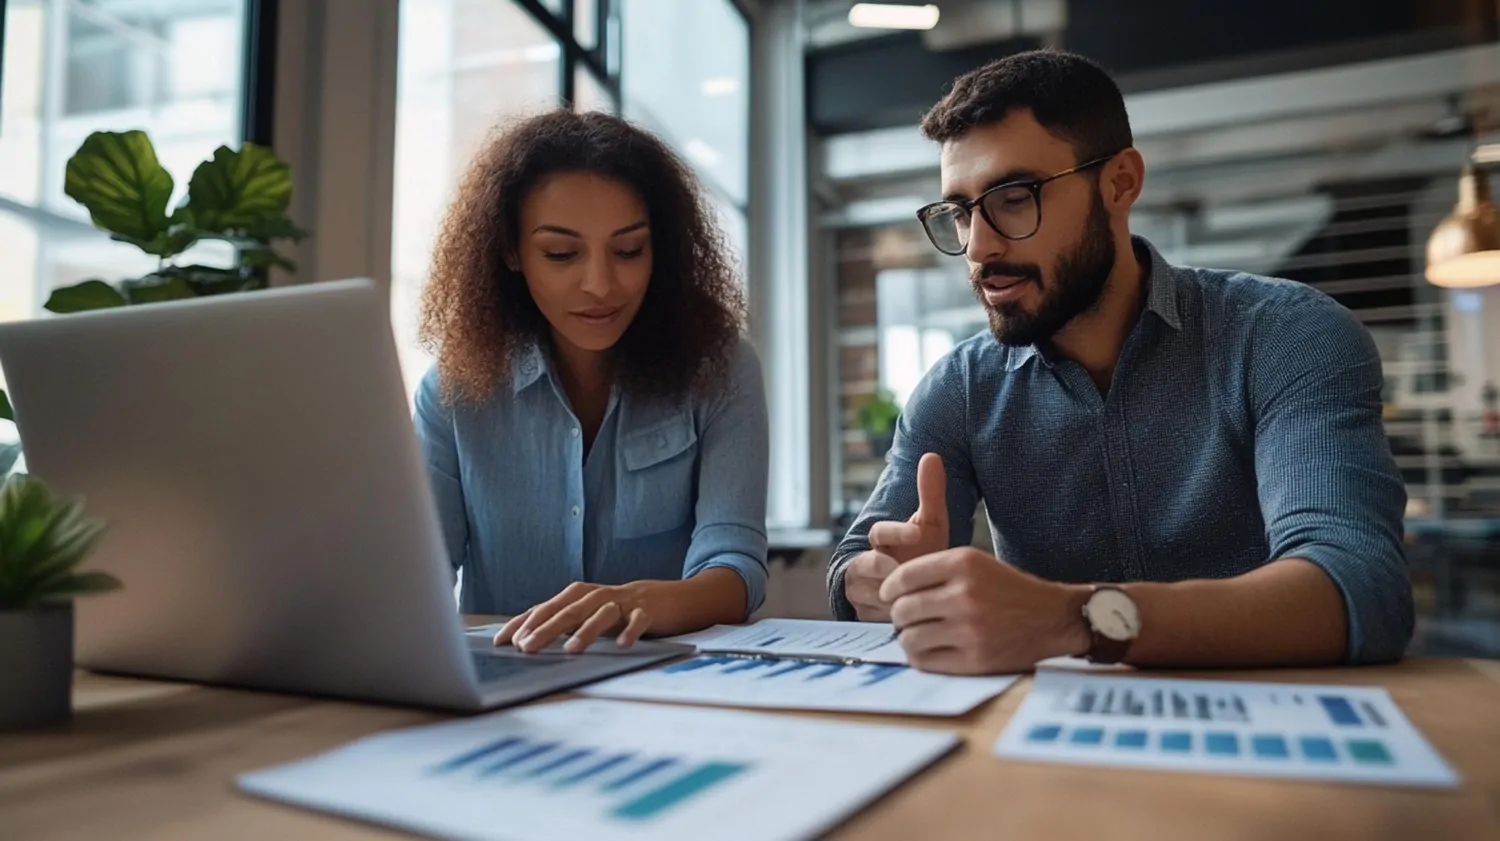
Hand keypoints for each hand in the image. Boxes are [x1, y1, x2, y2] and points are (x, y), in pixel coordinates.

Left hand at [494, 582, 652, 653]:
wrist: (664, 598)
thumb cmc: (615, 609)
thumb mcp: (584, 614)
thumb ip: (557, 623)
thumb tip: (521, 640)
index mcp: (577, 595)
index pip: (545, 608)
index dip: (524, 624)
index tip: (503, 642)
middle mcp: (596, 595)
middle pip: (568, 611)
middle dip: (546, 629)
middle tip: (527, 647)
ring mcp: (622, 602)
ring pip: (601, 613)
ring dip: (586, 631)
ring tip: (571, 650)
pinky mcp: (645, 611)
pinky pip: (638, 620)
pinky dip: (630, 631)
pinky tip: (622, 645)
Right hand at [844, 453, 948, 620]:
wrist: (909, 586)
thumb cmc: (920, 552)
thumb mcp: (929, 526)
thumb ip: (930, 493)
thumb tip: (932, 455)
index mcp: (879, 539)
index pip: (880, 532)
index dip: (897, 532)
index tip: (917, 534)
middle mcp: (862, 564)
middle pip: (873, 567)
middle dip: (896, 572)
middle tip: (918, 576)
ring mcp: (859, 591)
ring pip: (877, 595)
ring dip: (899, 597)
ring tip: (923, 598)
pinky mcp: (861, 616)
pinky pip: (876, 620)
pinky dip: (895, 619)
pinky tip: (917, 619)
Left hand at [880, 547, 1090, 674]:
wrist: (1054, 618)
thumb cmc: (1010, 590)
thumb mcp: (977, 564)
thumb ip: (937, 571)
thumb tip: (891, 590)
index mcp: (963, 563)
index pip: (904, 576)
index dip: (889, 588)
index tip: (889, 596)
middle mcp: (964, 594)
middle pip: (903, 609)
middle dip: (898, 615)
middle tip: (905, 619)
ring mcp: (969, 629)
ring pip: (909, 638)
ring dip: (907, 639)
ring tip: (916, 636)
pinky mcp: (975, 659)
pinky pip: (926, 661)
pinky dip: (920, 658)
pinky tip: (928, 651)